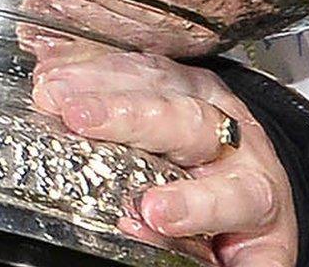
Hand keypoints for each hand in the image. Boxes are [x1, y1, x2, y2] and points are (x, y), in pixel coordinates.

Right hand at [31, 51, 295, 266]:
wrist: (255, 178)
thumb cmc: (242, 226)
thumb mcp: (248, 256)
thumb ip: (225, 264)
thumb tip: (159, 248)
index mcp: (255, 194)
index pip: (234, 195)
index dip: (195, 202)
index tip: (155, 212)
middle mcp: (232, 140)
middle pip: (187, 122)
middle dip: (128, 117)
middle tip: (81, 118)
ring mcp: (203, 100)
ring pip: (157, 83)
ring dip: (98, 82)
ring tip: (53, 90)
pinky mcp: (176, 77)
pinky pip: (132, 63)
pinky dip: (88, 63)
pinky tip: (55, 67)